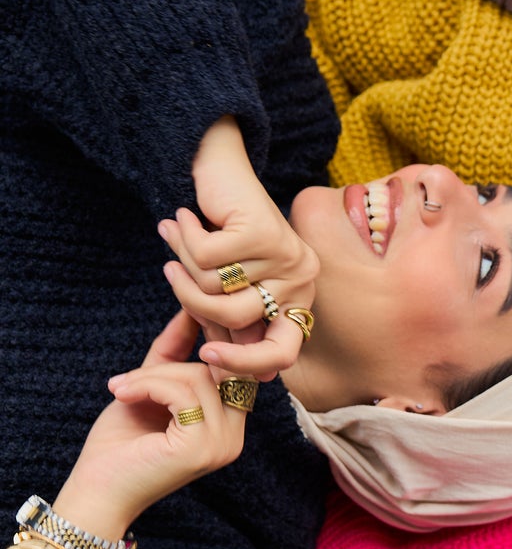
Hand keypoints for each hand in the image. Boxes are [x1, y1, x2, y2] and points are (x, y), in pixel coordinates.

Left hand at [54, 312, 247, 542]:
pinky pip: (183, 392)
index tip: (186, 318)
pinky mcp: (200, 447)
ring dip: (151, 377)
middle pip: (220, 370)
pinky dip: (148, 386)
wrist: (94, 492)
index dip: (212, 344)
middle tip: (129, 379)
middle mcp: (234, 438)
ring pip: (199, 378)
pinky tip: (123, 396)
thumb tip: (189, 310)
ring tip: (120, 390)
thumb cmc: (119, 447)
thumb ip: (172, 355)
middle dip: (171, 365)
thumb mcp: (149, 390)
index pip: (235, 370)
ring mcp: (221, 445)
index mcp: (228, 428)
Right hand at [157, 117, 317, 380]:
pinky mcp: (265, 231)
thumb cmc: (220, 236)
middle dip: (195, 306)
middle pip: (240, 323)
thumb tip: (223, 377)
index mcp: (298, 299)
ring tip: (179, 238)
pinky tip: (182, 219)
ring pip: (216, 290)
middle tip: (172, 276)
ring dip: (184, 265)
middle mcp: (302, 278)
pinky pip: (207, 258)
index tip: (205, 357)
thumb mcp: (224, 288)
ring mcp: (288, 255)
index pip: (282, 354)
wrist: (220, 171)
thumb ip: (225, 327)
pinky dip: (184, 238)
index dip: (244, 363)